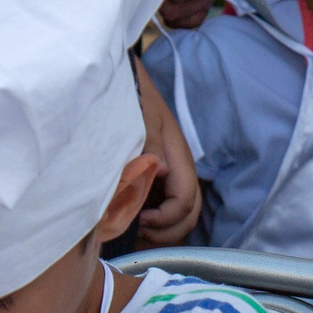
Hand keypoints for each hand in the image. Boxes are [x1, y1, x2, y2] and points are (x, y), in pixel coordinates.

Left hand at [133, 63, 202, 245]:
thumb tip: (160, 169)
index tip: (139, 218)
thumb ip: (149, 141)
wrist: (123, 79)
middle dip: (168, 233)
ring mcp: (170, 174)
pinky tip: (133, 223)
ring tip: (136, 233)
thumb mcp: (139, 114)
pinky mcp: (158, 177)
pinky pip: (164, 208)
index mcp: (178, 156)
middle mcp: (178, 169)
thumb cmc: (131, 95)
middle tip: (138, 233)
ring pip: (180, 216)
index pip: (184, 201)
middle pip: (189, 215)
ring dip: (163, 232)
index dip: (165, 218)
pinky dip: (154, 224)